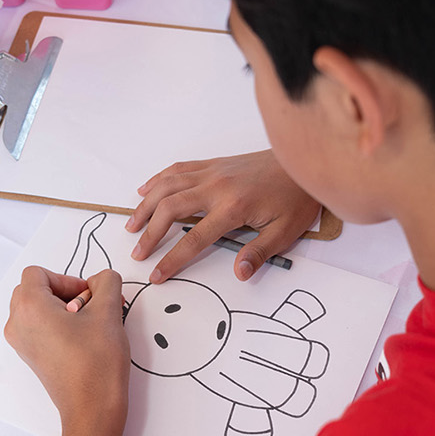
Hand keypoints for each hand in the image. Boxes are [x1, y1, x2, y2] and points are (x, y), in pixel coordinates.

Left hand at [5, 267, 129, 429]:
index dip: (66, 279)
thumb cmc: (96, 363)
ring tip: (87, 325)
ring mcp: (21, 342)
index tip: (87, 296)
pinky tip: (81, 338)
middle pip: (34, 289)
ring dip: (62, 308)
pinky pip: (38, 327)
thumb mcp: (108, 312)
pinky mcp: (31, 356)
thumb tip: (100, 280)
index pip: (38, 273)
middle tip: (89, 307)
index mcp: (29, 307)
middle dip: (64, 292)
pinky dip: (57, 324)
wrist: (92, 408)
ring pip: (36, 308)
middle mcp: (18, 324)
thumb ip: (107, 282)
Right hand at [126, 151, 319, 282]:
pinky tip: (145, 190)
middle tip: (138, 252)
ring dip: (146, 205)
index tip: (156, 274)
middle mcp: (217, 187)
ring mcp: (213, 172)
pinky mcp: (214, 163)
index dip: (172, 259)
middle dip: (150, 233)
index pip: (194, 239)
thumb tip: (240, 273)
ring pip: (168, 186)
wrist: (303, 160)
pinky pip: (178, 169)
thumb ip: (260, 252)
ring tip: (132, 224)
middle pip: (171, 209)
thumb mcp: (286, 231)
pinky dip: (158, 180)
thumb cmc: (297, 197)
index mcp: (234, 208)